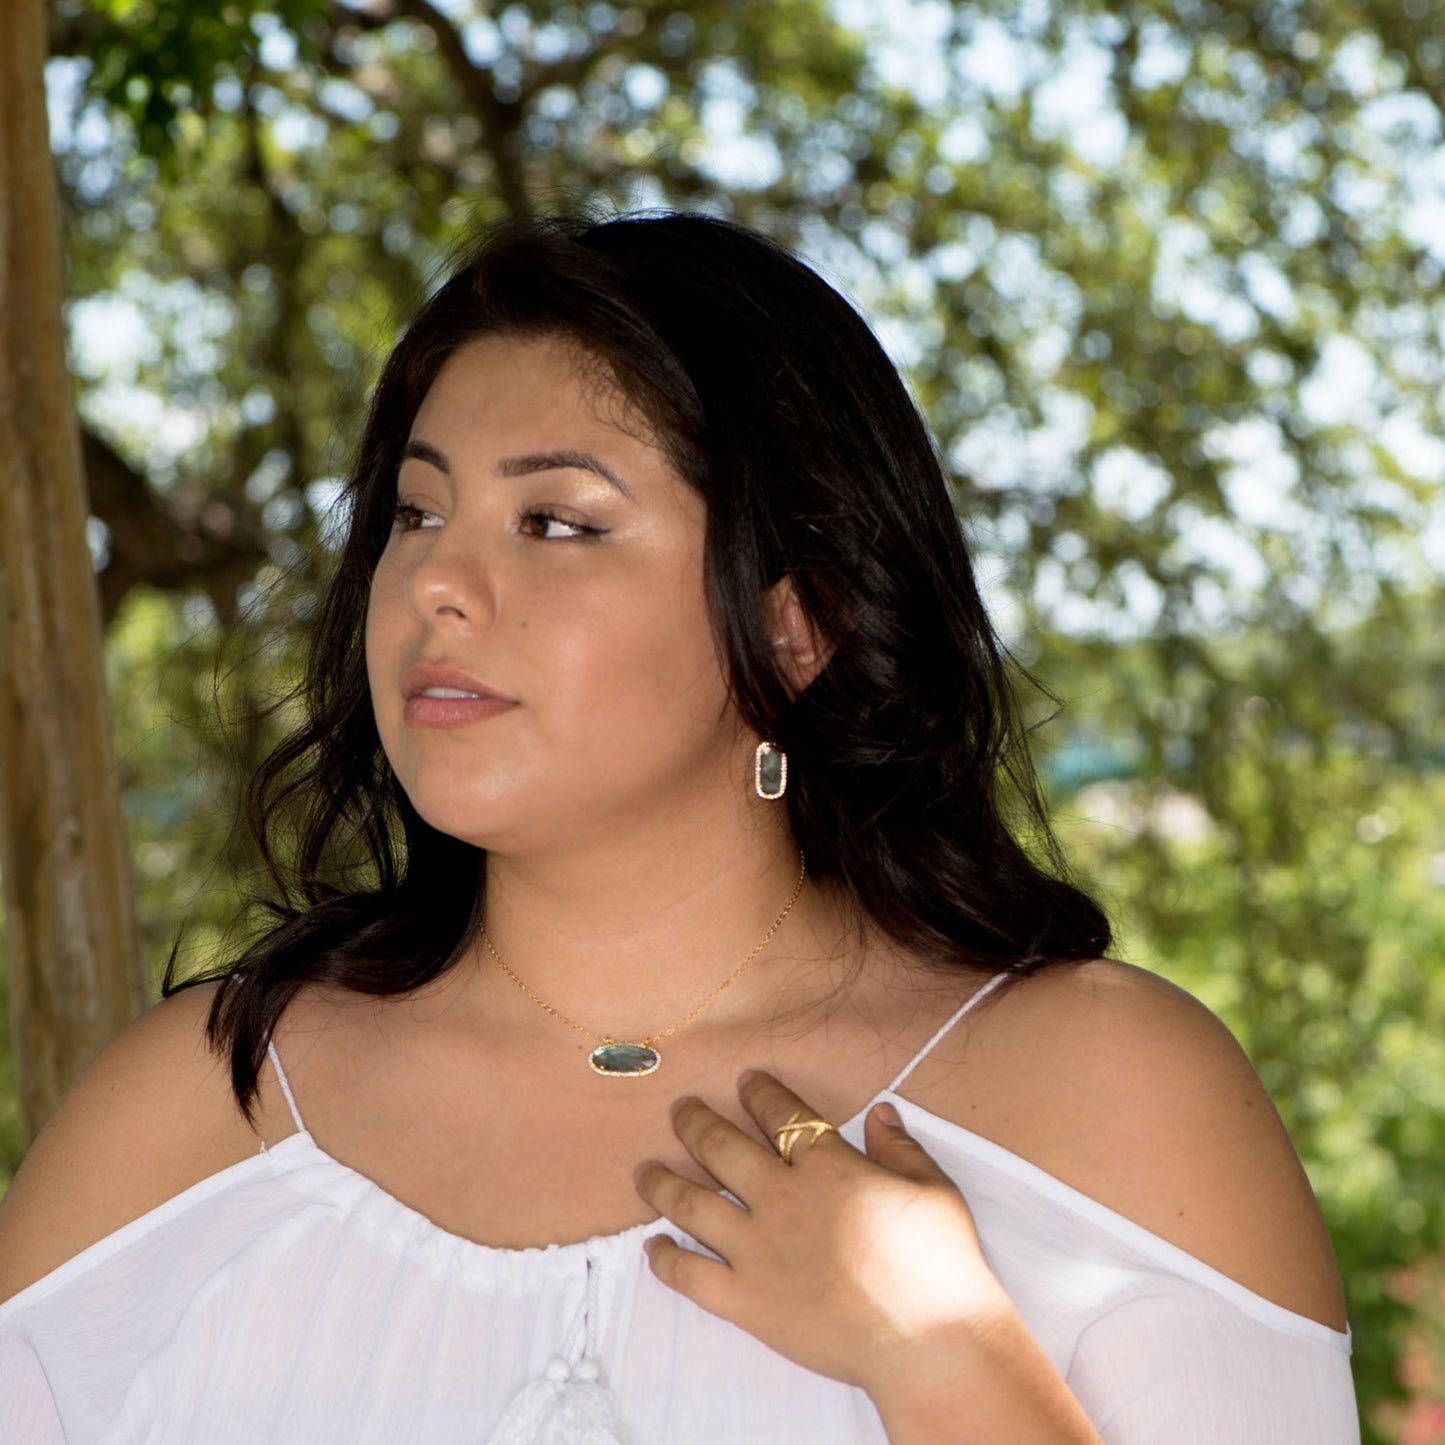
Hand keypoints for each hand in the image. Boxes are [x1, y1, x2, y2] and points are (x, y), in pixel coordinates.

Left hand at [633, 1069, 1010, 1394]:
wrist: (928, 1341)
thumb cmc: (939, 1263)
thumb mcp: (932, 1189)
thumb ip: (899, 1148)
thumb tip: (880, 1112)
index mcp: (828, 1167)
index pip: (782, 1116)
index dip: (760, 1093)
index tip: (745, 1080)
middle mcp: (783, 1199)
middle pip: (723, 1148)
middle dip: (696, 1123)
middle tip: (679, 1110)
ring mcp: (759, 1250)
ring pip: (693, 1204)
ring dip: (664, 1183)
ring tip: (645, 1170)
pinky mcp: (748, 1301)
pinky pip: (692, 1276)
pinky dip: (666, 1260)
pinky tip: (653, 1247)